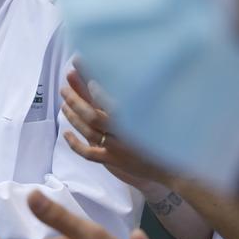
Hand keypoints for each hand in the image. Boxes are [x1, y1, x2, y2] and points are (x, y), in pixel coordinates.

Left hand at [60, 69, 170, 188]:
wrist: (175, 165)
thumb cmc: (169, 135)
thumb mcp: (160, 112)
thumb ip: (144, 96)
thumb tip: (131, 76)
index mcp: (136, 118)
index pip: (109, 99)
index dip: (95, 87)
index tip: (85, 72)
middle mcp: (124, 132)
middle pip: (92, 114)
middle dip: (76, 97)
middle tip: (66, 82)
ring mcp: (117, 148)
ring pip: (88, 131)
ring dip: (73, 116)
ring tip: (64, 101)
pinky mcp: (113, 161)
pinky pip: (89, 153)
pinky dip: (75, 144)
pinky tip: (66, 134)